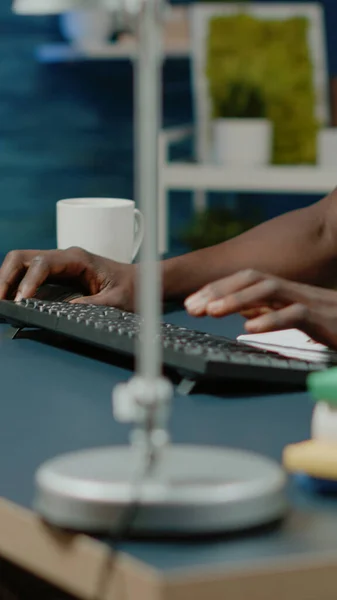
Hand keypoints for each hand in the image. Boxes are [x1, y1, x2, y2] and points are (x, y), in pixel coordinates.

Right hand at [0, 247, 135, 309]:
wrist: (142, 282)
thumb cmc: (133, 289)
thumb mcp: (118, 301)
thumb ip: (94, 305)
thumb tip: (68, 311)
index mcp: (78, 259)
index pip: (43, 263)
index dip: (28, 281)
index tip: (22, 301)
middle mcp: (64, 257)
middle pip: (22, 257)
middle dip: (5, 277)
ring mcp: (58, 265)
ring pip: (21, 264)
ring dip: (6, 281)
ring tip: (0, 303)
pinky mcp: (56, 276)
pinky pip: (29, 276)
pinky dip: (15, 286)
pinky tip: (11, 302)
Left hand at [184, 269, 336, 348]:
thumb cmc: (332, 323)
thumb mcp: (294, 316)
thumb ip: (270, 311)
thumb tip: (243, 311)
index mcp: (285, 290)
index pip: (246, 280)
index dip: (217, 288)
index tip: (192, 302)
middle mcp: (294, 290)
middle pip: (253, 278)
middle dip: (219, 289)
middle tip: (192, 305)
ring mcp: (309, 301)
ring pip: (270, 290)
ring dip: (237, 299)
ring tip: (212, 311)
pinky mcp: (323, 319)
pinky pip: (295, 315)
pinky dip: (270, 320)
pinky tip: (248, 329)